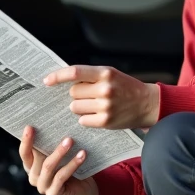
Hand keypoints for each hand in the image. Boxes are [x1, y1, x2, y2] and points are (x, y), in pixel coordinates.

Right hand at [19, 126, 98, 194]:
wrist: (85, 188)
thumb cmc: (70, 166)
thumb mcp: (60, 155)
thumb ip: (52, 145)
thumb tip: (53, 125)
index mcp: (31, 166)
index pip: (24, 153)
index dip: (26, 141)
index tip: (29, 127)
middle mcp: (34, 177)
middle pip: (38, 159)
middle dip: (49, 144)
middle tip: (61, 132)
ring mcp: (42, 187)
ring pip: (48, 167)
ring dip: (60, 152)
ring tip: (70, 141)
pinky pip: (61, 177)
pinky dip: (72, 164)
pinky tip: (81, 155)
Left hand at [43, 65, 160, 129]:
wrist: (147, 103)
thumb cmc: (126, 87)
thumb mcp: (111, 74)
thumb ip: (91, 76)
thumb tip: (65, 80)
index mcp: (105, 73)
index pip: (74, 72)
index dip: (57, 76)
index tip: (47, 81)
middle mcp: (105, 88)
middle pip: (73, 93)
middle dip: (77, 94)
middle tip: (89, 95)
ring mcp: (105, 106)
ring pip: (75, 107)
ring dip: (80, 107)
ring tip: (95, 105)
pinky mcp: (105, 121)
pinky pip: (83, 120)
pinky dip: (87, 118)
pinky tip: (98, 115)